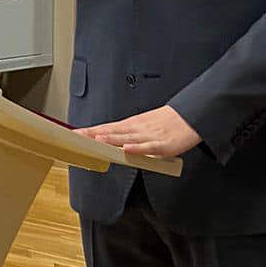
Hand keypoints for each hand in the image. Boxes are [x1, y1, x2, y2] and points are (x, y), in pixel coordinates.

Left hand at [81, 106, 199, 160]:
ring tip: (97, 140)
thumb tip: (111, 142)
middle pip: (113, 132)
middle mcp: (137, 129)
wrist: (191, 117)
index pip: (107, 127)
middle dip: (94, 134)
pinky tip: (126, 149)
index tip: (74, 133)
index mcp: (132, 125)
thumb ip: (128, 135)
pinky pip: (148, 147)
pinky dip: (137, 148)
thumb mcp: (144, 126)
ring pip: (127, 138)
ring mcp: (149, 136)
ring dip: (111, 139)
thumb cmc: (167, 123)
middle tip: (77, 136)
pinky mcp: (162, 145)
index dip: (91, 130)